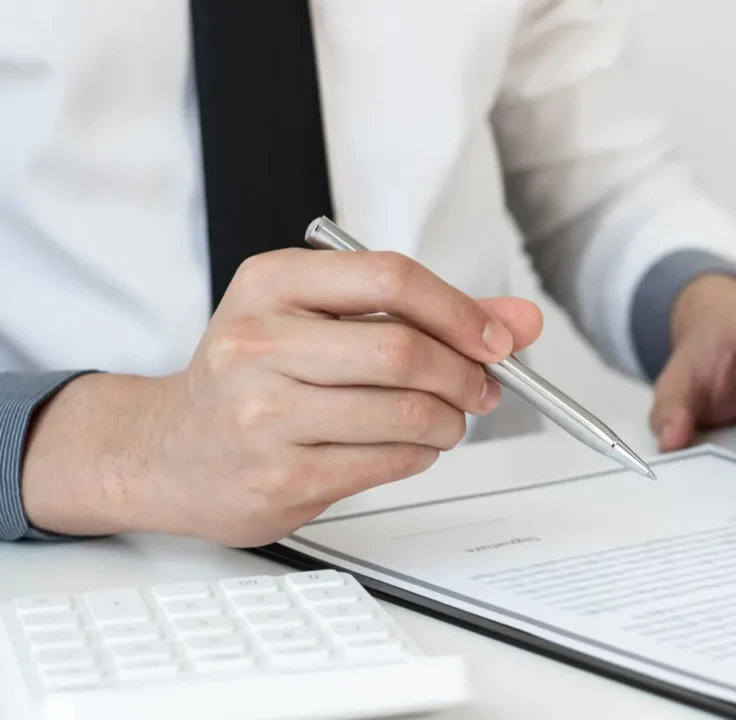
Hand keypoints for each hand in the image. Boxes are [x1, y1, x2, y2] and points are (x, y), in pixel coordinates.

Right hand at [21, 249, 542, 545]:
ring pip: (406, 413)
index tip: (495, 339)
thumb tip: (521, 320)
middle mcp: (259, 343)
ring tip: (446, 419)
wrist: (169, 452)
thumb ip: (425, 314)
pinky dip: (422, 454)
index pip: (390, 278)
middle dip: (465, 373)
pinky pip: (390, 461)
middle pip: (404, 351)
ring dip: (450, 421)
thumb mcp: (322, 320)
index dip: (459, 311)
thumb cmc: (254, 376)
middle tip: (481, 387)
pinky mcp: (282, 476)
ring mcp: (265, 414)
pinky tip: (410, 445)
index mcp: (271, 284)